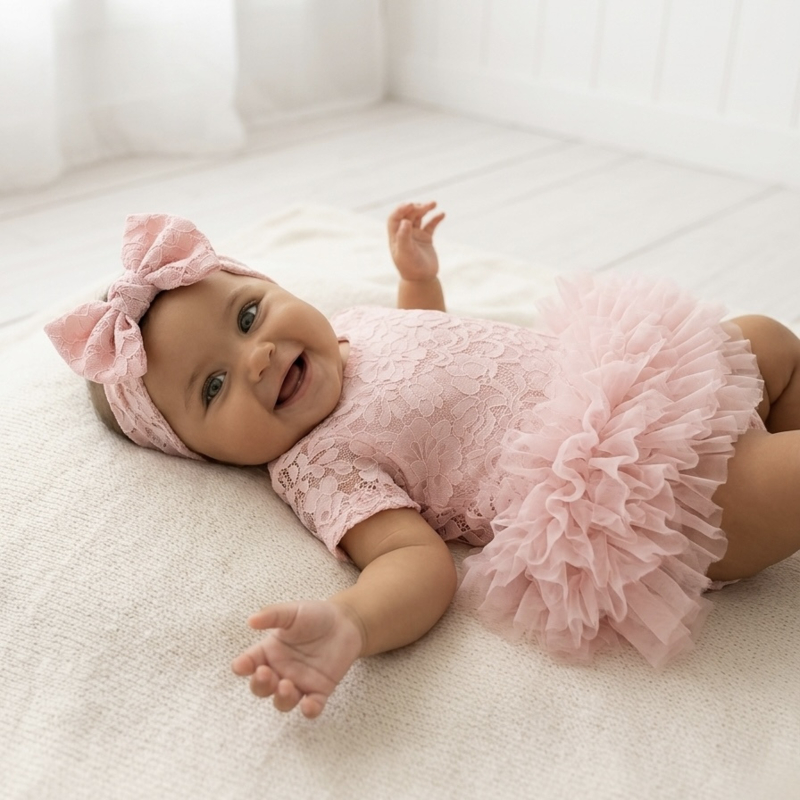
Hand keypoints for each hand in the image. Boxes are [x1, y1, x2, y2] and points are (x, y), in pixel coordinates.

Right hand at [231, 600, 363, 717]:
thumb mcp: (293, 612)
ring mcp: (299, 683)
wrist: (346, 622)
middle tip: (265, 674)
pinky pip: (312, 707)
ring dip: (282, 698)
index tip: (241, 666)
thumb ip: (273, 615)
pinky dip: (309, 710)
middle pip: (262, 687)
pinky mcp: (319, 691)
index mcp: (269, 652)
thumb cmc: (315, 615)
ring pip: (283, 701)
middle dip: (260, 685)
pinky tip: (308, 706)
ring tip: (287, 686)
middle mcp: (280, 670)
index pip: (249, 663)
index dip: (242, 666)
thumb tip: (251, 620)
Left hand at [387, 201, 444, 281]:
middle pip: (408, 215)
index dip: (401, 209)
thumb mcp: (405, 252)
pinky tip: (442, 214)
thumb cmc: (410, 268)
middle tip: (425, 206)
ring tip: (434, 204)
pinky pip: (431, 225)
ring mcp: (416, 236)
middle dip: (416, 208)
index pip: (395, 217)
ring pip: (419, 217)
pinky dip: (436, 218)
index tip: (410, 205)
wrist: (422, 280)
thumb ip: (403, 237)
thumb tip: (405, 221)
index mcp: (395, 236)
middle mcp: (404, 234)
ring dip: (425, 209)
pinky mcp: (426, 239)